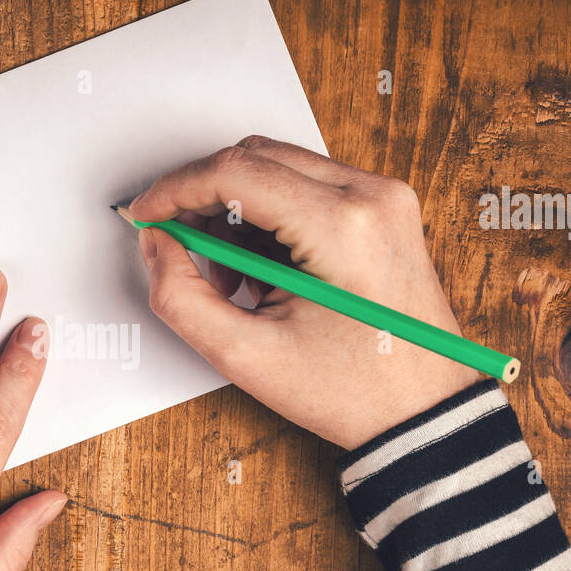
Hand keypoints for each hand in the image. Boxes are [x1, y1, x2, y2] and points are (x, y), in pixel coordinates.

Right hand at [129, 135, 480, 449]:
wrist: (424, 412)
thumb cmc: (352, 392)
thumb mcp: (246, 356)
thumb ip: (181, 296)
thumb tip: (157, 245)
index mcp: (342, 226)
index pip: (236, 172)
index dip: (175, 189)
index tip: (146, 216)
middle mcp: (371, 195)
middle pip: (256, 157)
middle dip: (203, 197)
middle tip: (177, 246)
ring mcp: (385, 198)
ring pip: (280, 168)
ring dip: (237, 210)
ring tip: (231, 278)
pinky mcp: (385, 209)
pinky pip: (309, 187)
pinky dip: (271, 218)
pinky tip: (264, 272)